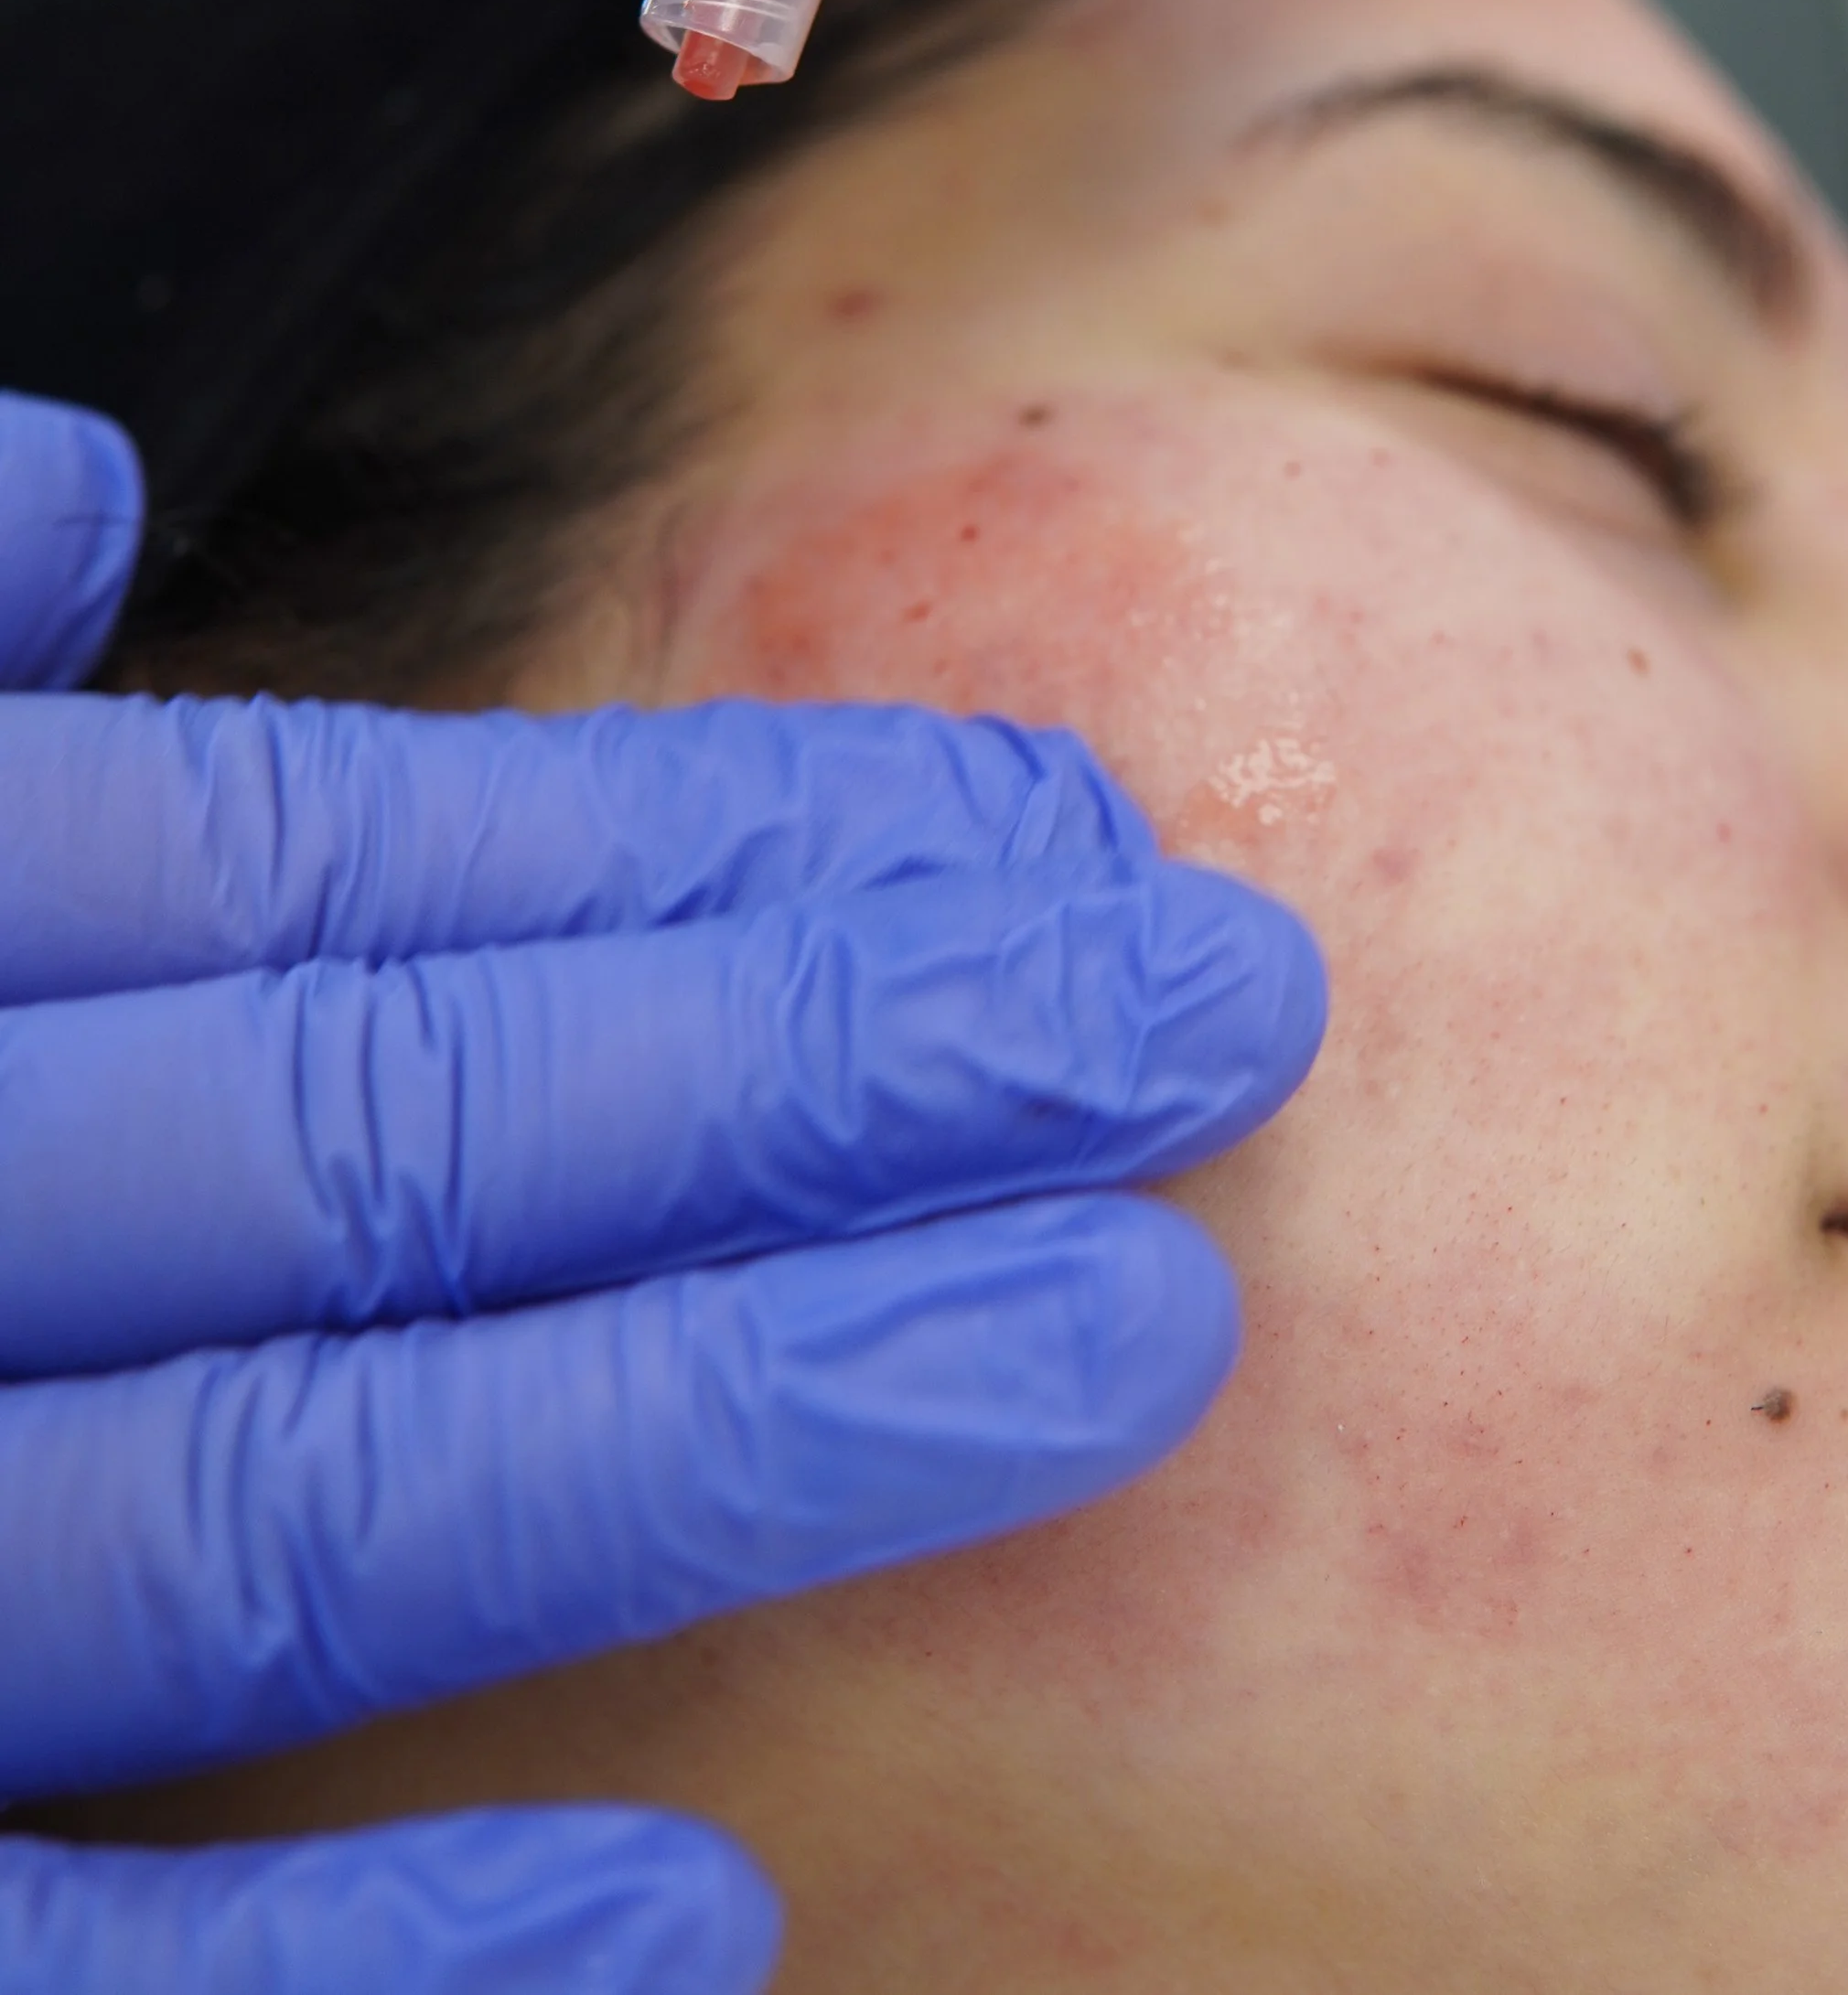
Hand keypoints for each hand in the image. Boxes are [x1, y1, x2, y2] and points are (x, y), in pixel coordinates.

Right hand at [0, 393, 1323, 1987]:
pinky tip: (683, 1907)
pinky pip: (47, 1969)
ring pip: (292, 1496)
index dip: (710, 850)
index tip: (1044, 836)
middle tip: (1226, 1009)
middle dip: (826, 1067)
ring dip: (721, 1416)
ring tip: (1126, 1341)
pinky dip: (350, 1952)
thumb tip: (63, 501)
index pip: (335, 875)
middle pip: (386, 1131)